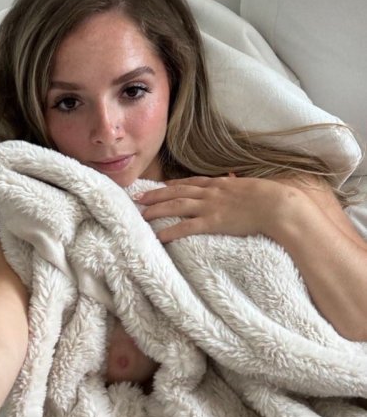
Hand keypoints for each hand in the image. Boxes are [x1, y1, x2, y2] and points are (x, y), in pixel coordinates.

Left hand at [135, 175, 287, 243]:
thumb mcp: (251, 187)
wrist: (277, 205)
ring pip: (176, 206)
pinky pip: (186, 226)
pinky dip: (170, 231)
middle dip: (156, 194)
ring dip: (157, 209)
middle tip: (139, 198)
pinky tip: (159, 236)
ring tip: (142, 214)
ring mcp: (210, 207)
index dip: (173, 185)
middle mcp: (211, 192)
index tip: (160, 186)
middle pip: (177, 192)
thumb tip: (236, 180)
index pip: (191, 182)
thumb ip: (239, 185)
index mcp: (220, 184)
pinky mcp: (213, 222)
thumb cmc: (270, 197)